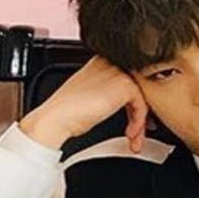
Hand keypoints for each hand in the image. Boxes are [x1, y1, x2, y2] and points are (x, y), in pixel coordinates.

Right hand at [19, 55, 148, 151]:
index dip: (132, 102)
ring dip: (139, 121)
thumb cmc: (68, 112)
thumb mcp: (92, 95)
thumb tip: (128, 104)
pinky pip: (141, 104)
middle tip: (136, 131)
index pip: (127, 79)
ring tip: (133, 136)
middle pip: (137, 87)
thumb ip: (109, 92)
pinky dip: (138, 121)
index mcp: (100, 61)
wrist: (57, 118)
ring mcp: (116, 72)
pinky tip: (130, 132)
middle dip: (139, 113)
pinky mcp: (123, 84)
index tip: (133, 119)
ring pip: (141, 96)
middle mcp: (109, 63)